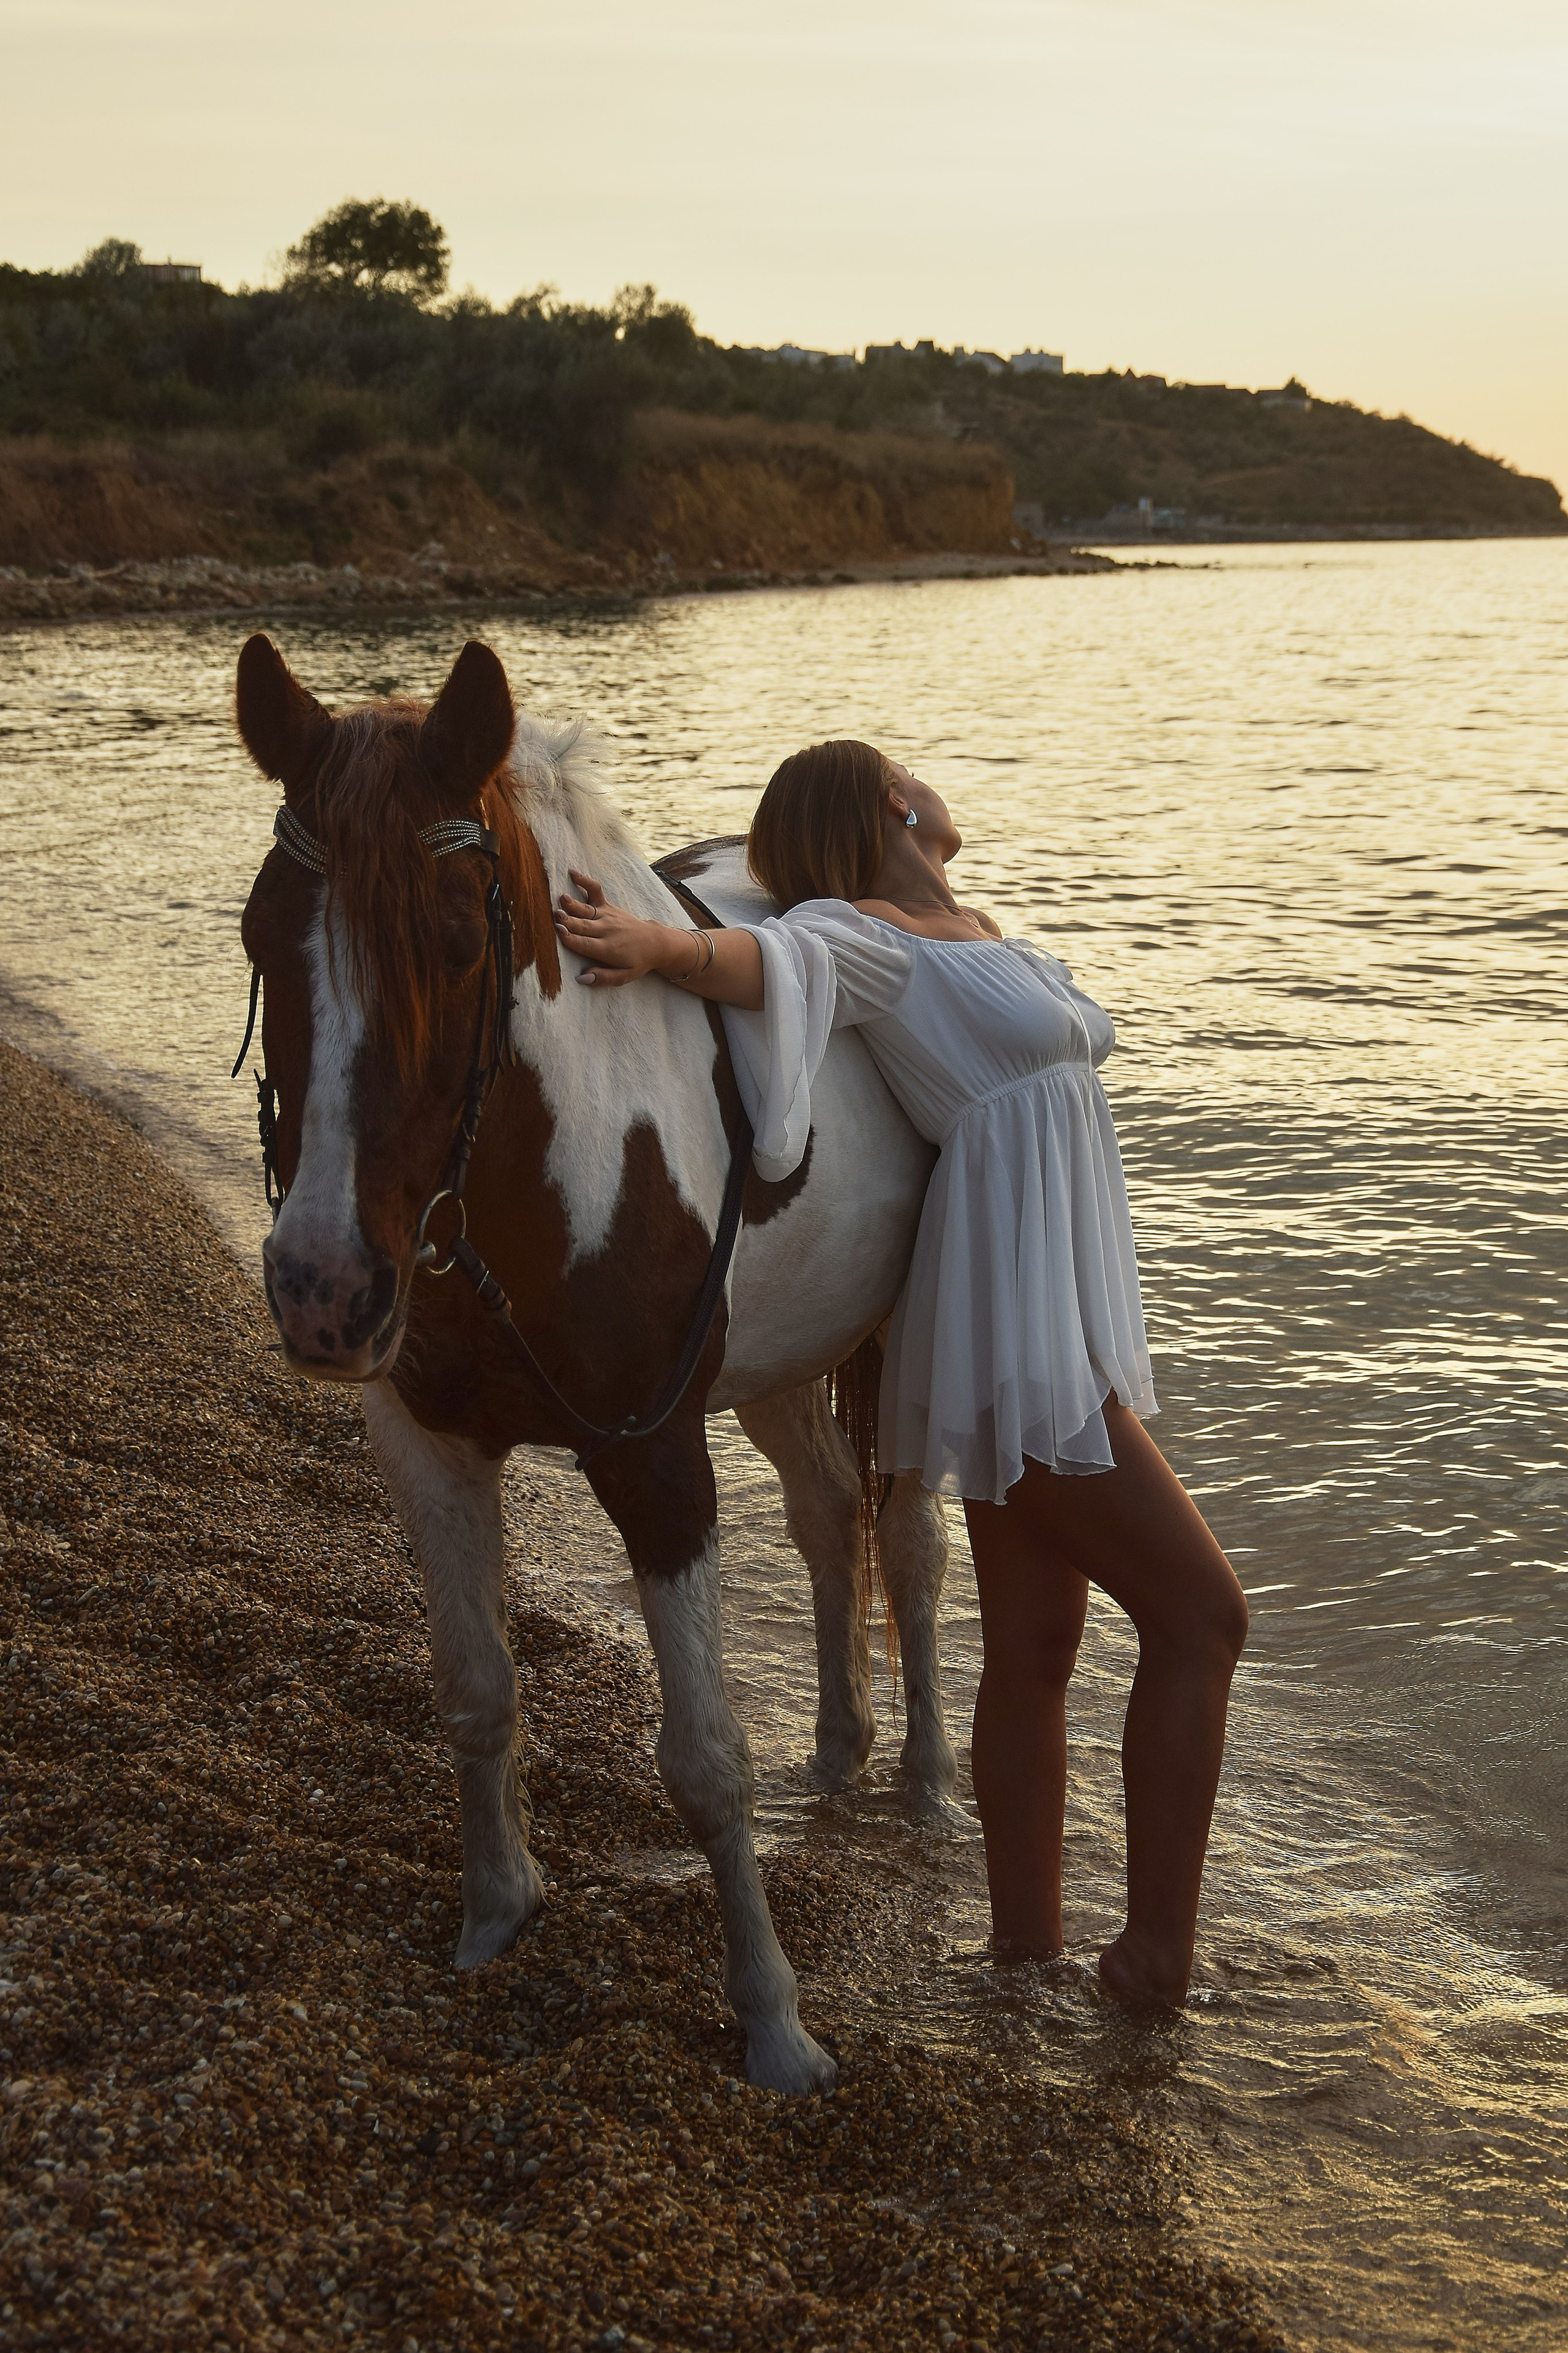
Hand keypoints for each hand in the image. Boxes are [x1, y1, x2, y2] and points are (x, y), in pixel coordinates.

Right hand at [553, 870, 692, 987]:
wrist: (655, 942)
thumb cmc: (636, 961)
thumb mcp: (624, 976)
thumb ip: (603, 978)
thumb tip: (582, 978)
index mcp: (608, 949)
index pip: (585, 944)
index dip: (571, 938)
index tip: (559, 932)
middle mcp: (606, 930)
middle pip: (583, 925)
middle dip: (568, 921)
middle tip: (554, 916)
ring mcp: (607, 916)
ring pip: (586, 910)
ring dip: (572, 904)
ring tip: (560, 899)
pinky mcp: (608, 906)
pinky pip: (595, 891)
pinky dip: (585, 881)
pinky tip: (572, 873)